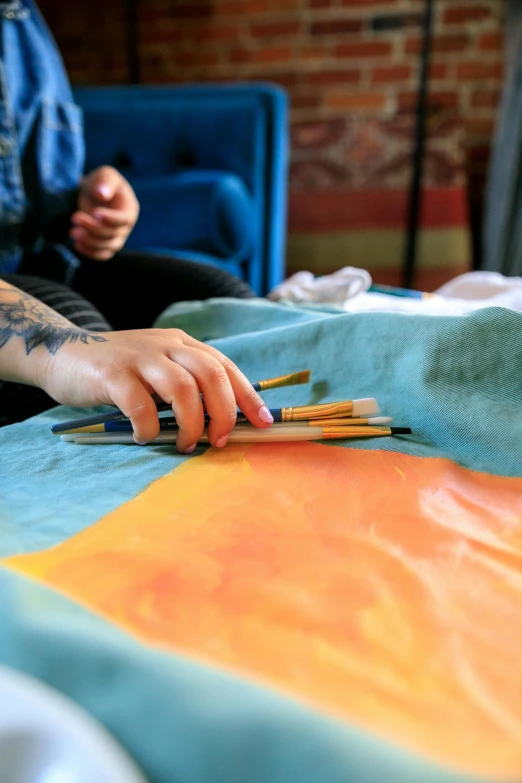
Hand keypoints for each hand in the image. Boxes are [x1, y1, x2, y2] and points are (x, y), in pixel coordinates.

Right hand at [42, 328, 273, 451]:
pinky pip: (141, 404)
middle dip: (224, 412)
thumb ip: (184, 386)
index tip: (264, 422)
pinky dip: (149, 427)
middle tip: (220, 440)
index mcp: (182, 344)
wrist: (62, 353)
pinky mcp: (112, 373)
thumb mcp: (157, 370)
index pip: (225, 367)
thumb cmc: (118, 371)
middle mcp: (165, 345)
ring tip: (185, 444)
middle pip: (211, 373)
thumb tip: (221, 424)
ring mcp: (139, 357)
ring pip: (182, 387)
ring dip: (191, 423)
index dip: (248, 395)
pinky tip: (145, 437)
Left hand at [70, 166, 139, 260]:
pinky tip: (77, 244)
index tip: (95, 212)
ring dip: (90, 242)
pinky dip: (90, 253)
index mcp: (129, 209)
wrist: (93, 193)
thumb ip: (106, 181)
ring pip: (107, 247)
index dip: (111, 219)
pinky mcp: (106, 245)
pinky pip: (102, 254)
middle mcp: (126, 227)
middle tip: (74, 218)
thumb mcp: (105, 174)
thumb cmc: (101, 182)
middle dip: (93, 228)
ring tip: (73, 232)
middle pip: (113, 234)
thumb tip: (102, 195)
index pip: (124, 219)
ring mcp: (117, 238)